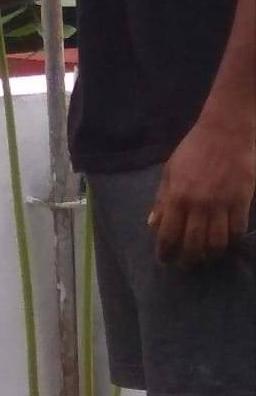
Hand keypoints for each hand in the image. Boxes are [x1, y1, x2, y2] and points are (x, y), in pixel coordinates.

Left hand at [148, 117, 255, 264]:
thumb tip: (153, 224)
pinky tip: (225, 242)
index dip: (166, 251)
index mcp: (177, 196)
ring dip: (210, 255)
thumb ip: (162, 199)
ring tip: (206, 256)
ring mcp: (222, 204)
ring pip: (217, 243)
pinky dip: (231, 241)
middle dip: (188, 259)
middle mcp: (198, 204)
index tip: (165, 260)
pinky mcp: (242, 202)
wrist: (226, 132)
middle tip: (186, 263)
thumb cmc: (194, 149)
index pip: (169, 234)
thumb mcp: (171, 171)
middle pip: (193, 244)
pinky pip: (237, 231)